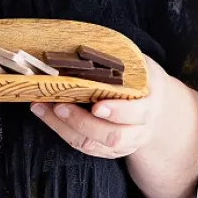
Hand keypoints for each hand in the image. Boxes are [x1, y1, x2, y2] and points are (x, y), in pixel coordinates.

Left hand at [30, 54, 170, 158]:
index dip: (118, 112)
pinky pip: (82, 145)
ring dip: (62, 126)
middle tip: (59, 105)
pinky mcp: (107, 150)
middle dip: (82, 122)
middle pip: (112, 136)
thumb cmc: (143, 81)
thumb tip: (88, 47)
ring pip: (92, 144)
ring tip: (40, 106)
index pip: (138, 113)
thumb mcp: (141, 67)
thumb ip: (122, 62)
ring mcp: (123, 144)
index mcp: (150, 106)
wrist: (156, 109)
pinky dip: (60, 130)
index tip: (97, 106)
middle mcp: (139, 131)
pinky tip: (43, 112)